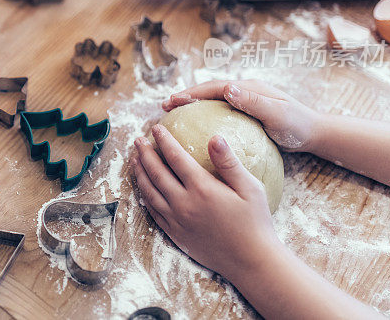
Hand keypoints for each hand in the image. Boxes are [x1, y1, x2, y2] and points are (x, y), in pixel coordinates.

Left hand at [130, 125, 281, 280]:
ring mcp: (177, 220)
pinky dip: (144, 195)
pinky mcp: (175, 234)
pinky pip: (153, 211)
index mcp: (202, 189)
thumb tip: (215, 137)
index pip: (176, 157)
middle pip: (156, 172)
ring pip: (149, 192)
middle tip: (138, 140)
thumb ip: (229, 162)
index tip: (156, 128)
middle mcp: (184, 203)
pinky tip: (142, 187)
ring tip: (134, 159)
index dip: (164, 140)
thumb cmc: (255, 222)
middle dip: (145, 153)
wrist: (251, 262)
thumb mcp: (250, 188)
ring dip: (139, 173)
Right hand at [162, 80, 321, 151]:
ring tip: (174, 115)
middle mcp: (244, 92)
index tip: (173, 100)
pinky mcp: (247, 115)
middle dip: (186, 97)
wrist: (315, 134)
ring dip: (193, 106)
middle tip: (165, 106)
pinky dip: (205, 117)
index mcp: (248, 88)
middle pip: (209, 91)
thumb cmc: (298, 125)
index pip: (214, 88)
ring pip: (213, 101)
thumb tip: (227, 88)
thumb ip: (253, 102)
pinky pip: (220, 113)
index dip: (192, 93)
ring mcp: (245, 102)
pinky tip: (197, 130)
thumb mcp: (277, 114)